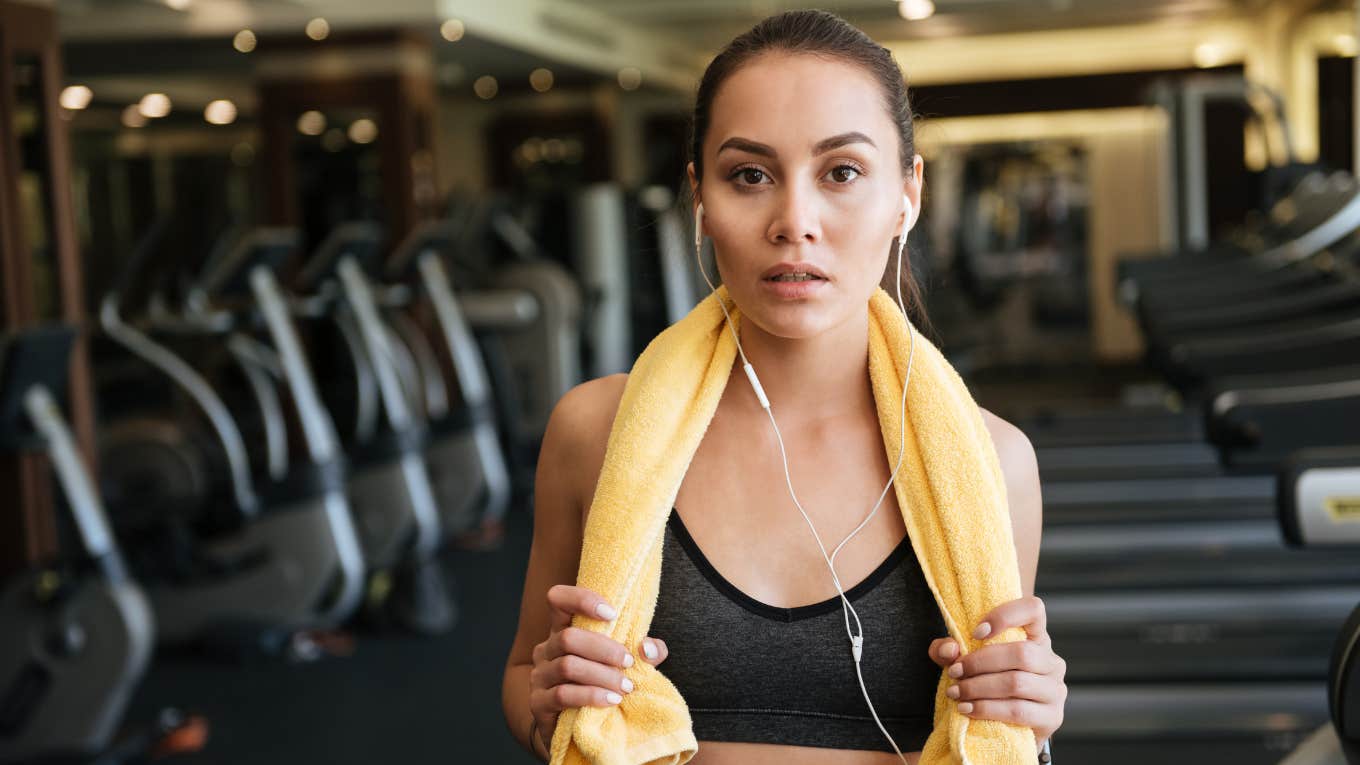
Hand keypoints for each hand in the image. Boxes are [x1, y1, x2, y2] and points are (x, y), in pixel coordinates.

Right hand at [527, 585, 669, 756]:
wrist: (575, 728)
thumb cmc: (602, 685)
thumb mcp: (624, 664)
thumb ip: (644, 653)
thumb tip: (649, 648)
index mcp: (563, 630)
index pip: (558, 599)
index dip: (581, 599)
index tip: (612, 613)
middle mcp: (546, 649)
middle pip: (568, 637)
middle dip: (604, 649)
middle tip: (628, 663)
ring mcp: (539, 676)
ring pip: (567, 666)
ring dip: (602, 676)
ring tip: (625, 687)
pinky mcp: (539, 703)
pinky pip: (563, 694)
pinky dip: (591, 696)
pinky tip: (611, 701)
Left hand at [927, 595, 1065, 746]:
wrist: (1006, 726)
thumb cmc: (986, 682)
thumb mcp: (963, 661)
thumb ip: (948, 650)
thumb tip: (950, 649)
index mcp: (1035, 637)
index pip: (1034, 609)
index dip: (1005, 616)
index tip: (975, 632)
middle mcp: (1051, 660)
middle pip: (1022, 653)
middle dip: (980, 663)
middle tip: (955, 672)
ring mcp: (1055, 689)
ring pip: (1017, 683)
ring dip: (979, 688)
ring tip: (956, 692)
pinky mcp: (1052, 717)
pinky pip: (1018, 711)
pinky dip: (987, 709)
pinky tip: (967, 709)